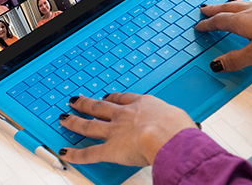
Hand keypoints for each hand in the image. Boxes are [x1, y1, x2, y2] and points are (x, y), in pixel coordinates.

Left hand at [57, 93, 196, 165]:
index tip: (107, 97)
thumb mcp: (180, 118)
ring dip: (75, 122)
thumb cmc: (177, 128)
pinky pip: (89, 153)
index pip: (123, 99)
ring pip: (89, 125)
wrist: (167, 136)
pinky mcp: (110, 150)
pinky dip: (76, 155)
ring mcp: (115, 132)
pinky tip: (66, 153)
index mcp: (143, 105)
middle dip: (86, 104)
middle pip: (100, 107)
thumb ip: (175, 122)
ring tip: (64, 119)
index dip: (112, 98)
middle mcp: (125, 115)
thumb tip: (186, 128)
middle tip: (76, 100)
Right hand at [195, 0, 251, 71]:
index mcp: (241, 21)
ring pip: (239, 4)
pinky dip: (243, 6)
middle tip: (204, 9)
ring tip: (223, 6)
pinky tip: (251, 9)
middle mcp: (250, 11)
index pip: (218, 22)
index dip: (207, 25)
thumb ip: (236, 60)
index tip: (198, 26)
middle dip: (213, 10)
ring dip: (227, 6)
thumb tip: (217, 64)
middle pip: (226, 9)